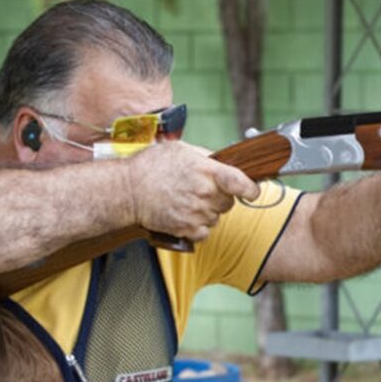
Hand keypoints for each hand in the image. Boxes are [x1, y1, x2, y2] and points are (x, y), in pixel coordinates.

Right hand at [123, 141, 260, 241]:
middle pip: (229, 202)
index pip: (240, 183)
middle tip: (201, 189)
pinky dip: (198, 226)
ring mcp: (196, 213)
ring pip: (217, 217)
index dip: (251, 189)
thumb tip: (225, 163)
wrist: (126, 190)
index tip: (254, 191)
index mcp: (206, 171)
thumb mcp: (182, 150)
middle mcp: (204, 194)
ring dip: (208, 211)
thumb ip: (207, 157)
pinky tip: (185, 214)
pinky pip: (205, 232)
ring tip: (187, 200)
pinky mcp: (186, 229)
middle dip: (220, 196)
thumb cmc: (151, 166)